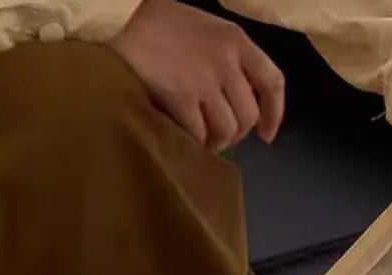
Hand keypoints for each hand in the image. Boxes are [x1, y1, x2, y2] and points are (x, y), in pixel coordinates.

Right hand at [110, 0, 284, 151]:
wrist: (117, 17)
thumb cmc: (156, 23)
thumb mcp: (203, 29)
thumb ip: (226, 60)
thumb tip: (237, 102)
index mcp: (235, 40)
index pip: (272, 82)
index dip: (274, 114)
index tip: (266, 134)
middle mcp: (225, 59)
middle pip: (248, 115)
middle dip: (235, 133)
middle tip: (218, 136)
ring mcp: (204, 78)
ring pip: (226, 129)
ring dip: (214, 141)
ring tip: (200, 138)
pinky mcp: (181, 94)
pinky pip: (198, 133)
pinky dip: (192, 140)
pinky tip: (182, 135)